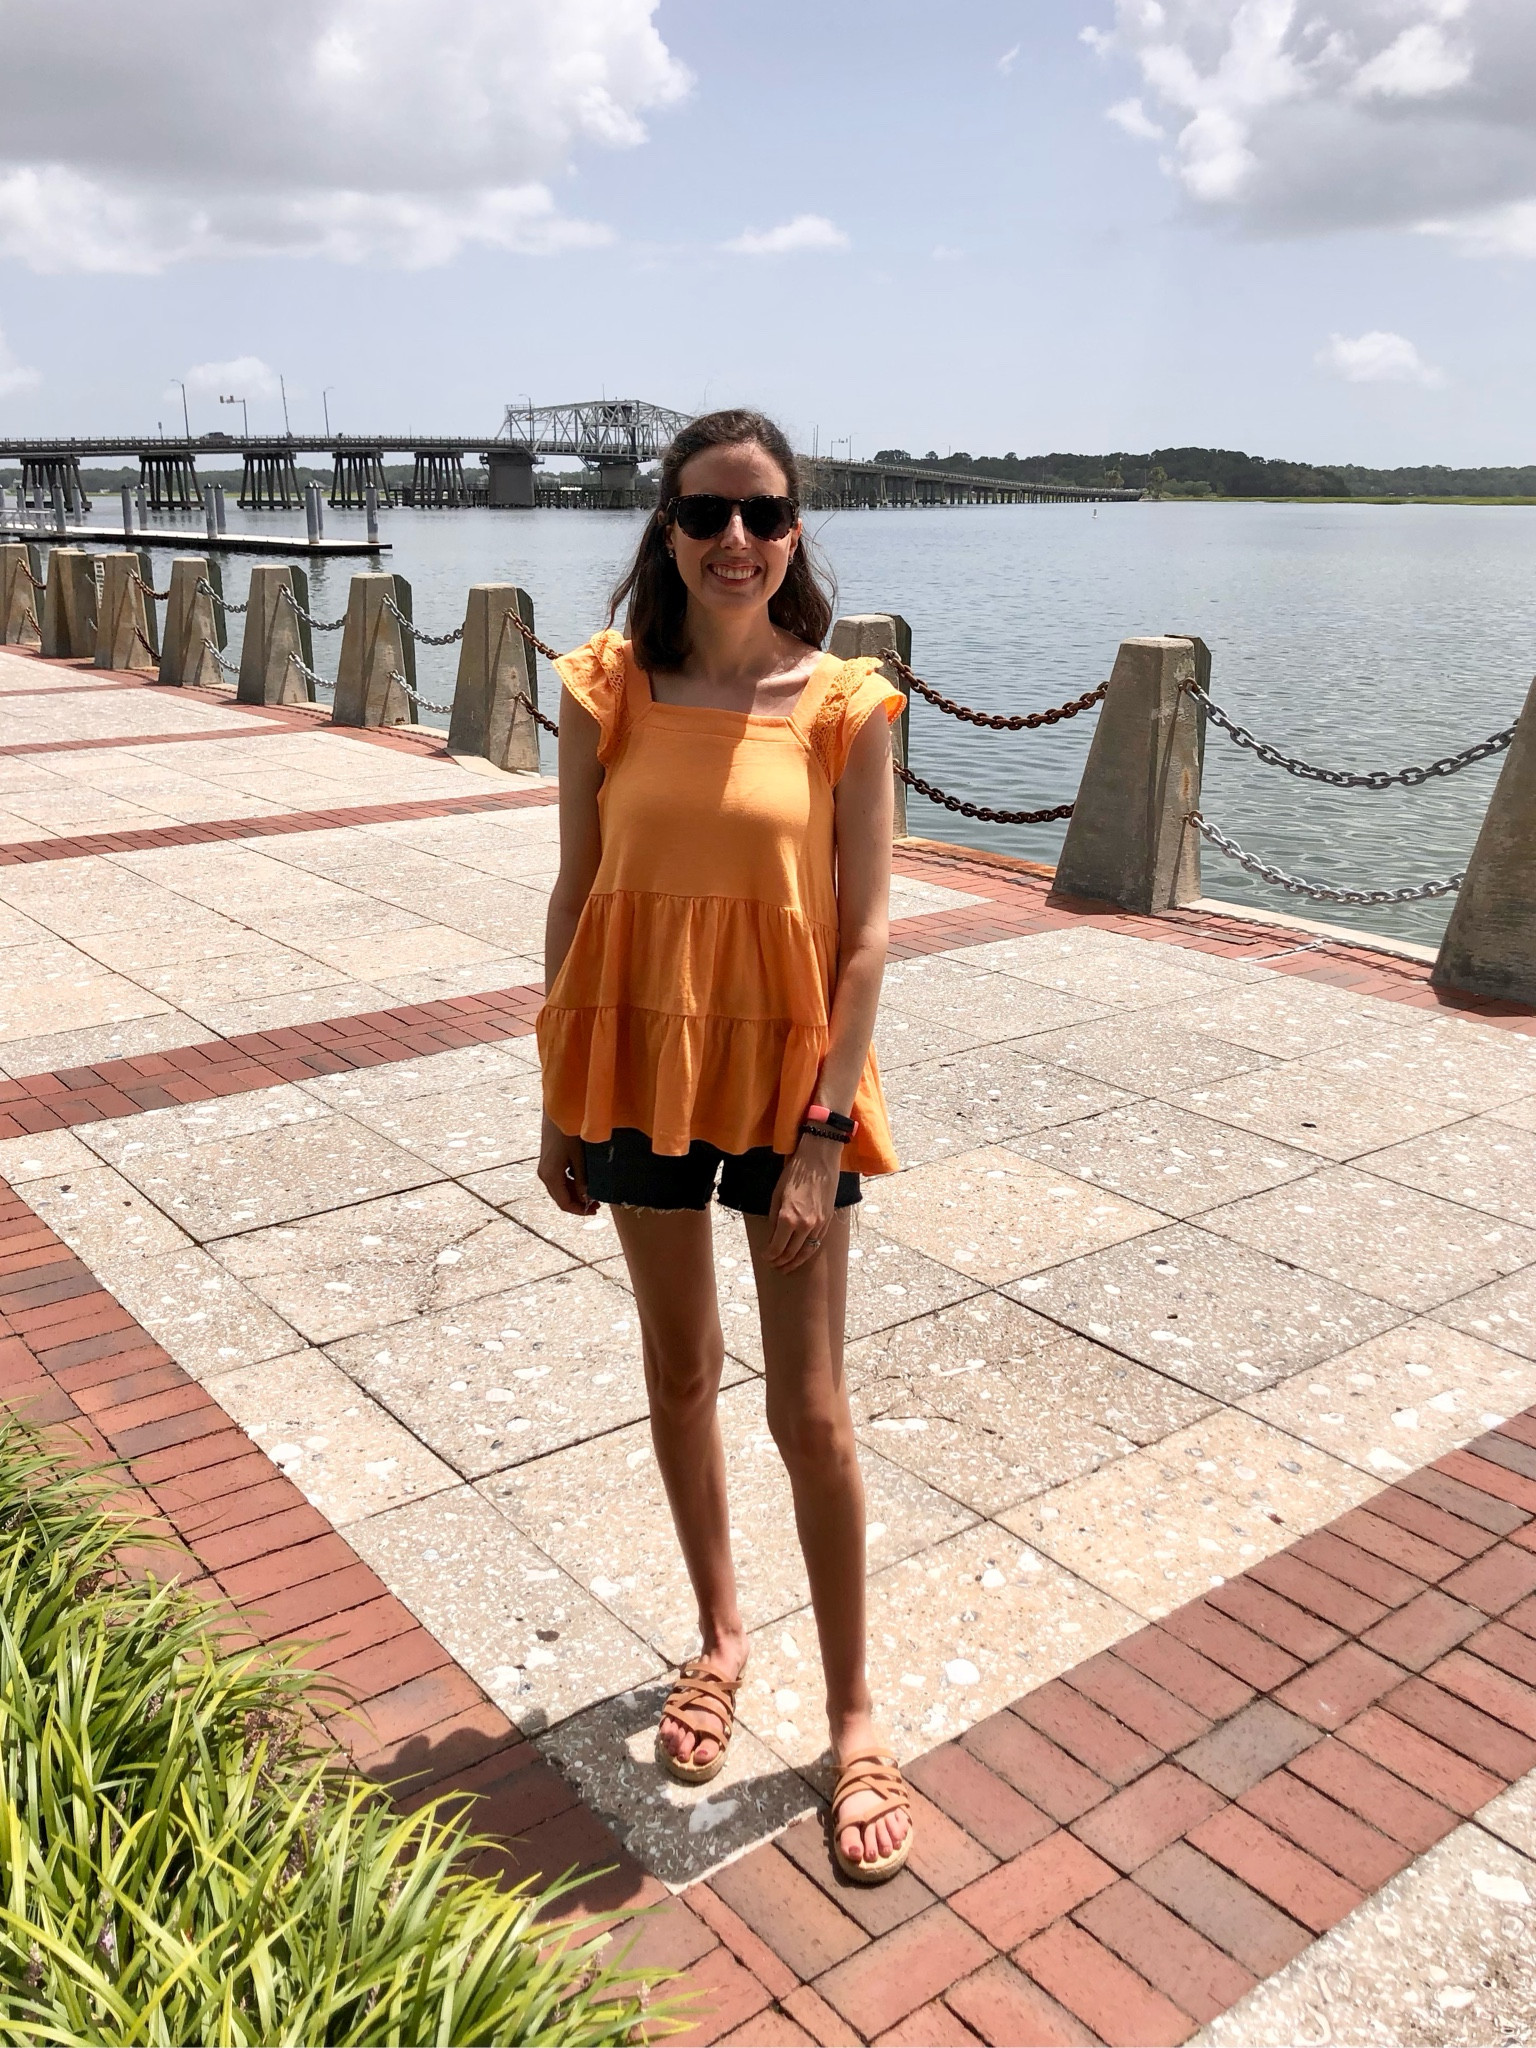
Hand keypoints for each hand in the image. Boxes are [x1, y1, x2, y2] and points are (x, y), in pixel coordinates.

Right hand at [537, 1114, 597, 1214]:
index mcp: (550, 1176)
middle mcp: (544, 1174)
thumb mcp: (579, 1157)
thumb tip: (588, 1198)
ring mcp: (545, 1167)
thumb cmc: (569, 1131)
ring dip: (576, 1193)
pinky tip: (585, 1178)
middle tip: (598, 1203)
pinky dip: (572, 1183)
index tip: (596, 1210)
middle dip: (579, 1202)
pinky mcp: (549, 1160)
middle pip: (561, 1197)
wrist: (558, 1109)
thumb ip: (582, 1179)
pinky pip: (560, 1178)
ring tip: (594, 1191)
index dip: (579, 1210)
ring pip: (561, 1188)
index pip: (564, 1203)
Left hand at [765, 1137, 840, 1270]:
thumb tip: (771, 1238)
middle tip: (774, 1266)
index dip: (769, 1256)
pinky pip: (817, 1243)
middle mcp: (804, 1225)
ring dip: (795, 1262)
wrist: (818, 1160)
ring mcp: (818, 1224)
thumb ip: (773, 1219)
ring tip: (787, 1267)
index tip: (765, 1257)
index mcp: (788, 1218)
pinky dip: (808, 1252)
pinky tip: (801, 1254)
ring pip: (806, 1252)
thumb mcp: (776, 1195)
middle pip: (791, 1253)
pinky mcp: (827, 1221)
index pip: (776, 1247)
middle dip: (781, 1262)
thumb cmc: (794, 1173)